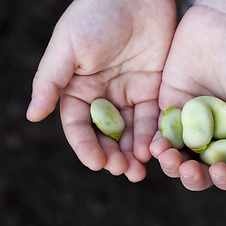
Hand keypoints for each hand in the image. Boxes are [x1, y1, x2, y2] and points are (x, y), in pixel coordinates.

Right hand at [26, 0, 175, 181]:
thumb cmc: (96, 15)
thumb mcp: (68, 47)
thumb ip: (51, 81)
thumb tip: (32, 115)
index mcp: (79, 90)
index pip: (79, 126)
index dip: (86, 146)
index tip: (96, 163)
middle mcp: (104, 97)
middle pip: (107, 134)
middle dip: (114, 154)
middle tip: (123, 171)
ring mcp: (130, 94)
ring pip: (131, 131)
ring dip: (134, 151)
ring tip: (138, 169)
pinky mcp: (153, 90)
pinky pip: (154, 117)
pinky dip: (153, 134)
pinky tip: (154, 148)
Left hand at [150, 1, 225, 190]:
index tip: (219, 171)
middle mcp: (216, 133)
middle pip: (203, 167)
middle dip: (193, 175)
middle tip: (185, 170)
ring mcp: (192, 122)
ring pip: (179, 154)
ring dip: (171, 163)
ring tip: (166, 157)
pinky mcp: (172, 106)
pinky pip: (162, 131)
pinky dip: (157, 141)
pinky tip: (153, 145)